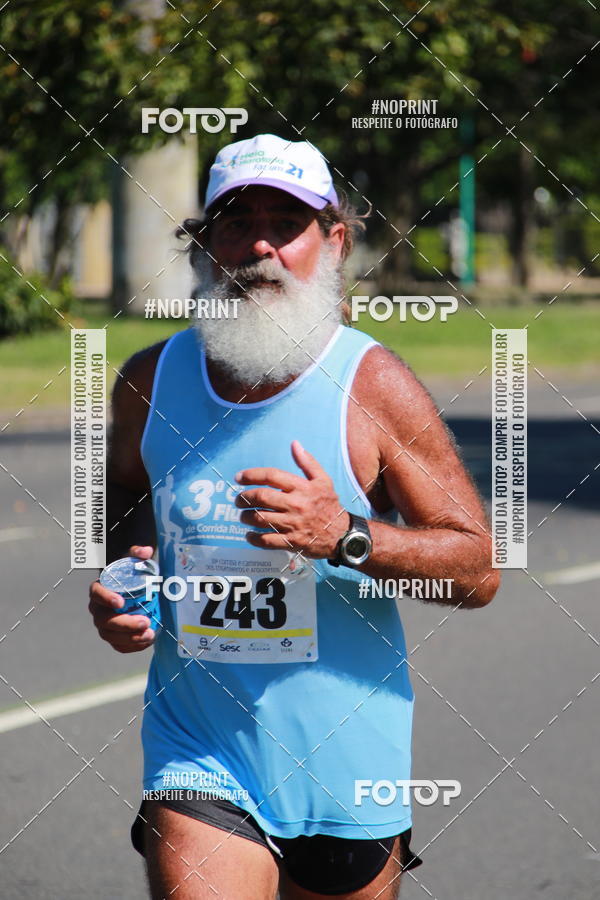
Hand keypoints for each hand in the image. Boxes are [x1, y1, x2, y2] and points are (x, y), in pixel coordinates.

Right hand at [88, 545, 156, 652]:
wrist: (132, 591)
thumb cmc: (129, 575)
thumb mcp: (132, 562)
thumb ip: (137, 554)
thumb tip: (145, 552)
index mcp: (99, 589)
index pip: (96, 593)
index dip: (106, 598)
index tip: (121, 602)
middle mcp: (98, 610)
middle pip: (105, 620)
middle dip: (124, 624)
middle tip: (144, 622)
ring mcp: (104, 625)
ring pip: (111, 636)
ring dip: (130, 638)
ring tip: (149, 634)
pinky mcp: (114, 637)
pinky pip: (119, 646)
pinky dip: (132, 647)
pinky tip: (147, 642)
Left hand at [234, 440, 349, 557]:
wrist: (342, 534)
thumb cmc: (330, 505)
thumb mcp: (323, 480)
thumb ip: (307, 462)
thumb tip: (295, 444)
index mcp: (301, 487)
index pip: (271, 476)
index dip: (251, 475)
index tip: (238, 477)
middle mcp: (295, 504)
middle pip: (262, 497)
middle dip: (244, 498)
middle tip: (238, 500)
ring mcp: (293, 524)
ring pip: (261, 518)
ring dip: (246, 517)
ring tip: (243, 516)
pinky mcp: (292, 542)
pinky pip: (267, 540)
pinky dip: (254, 538)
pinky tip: (250, 535)